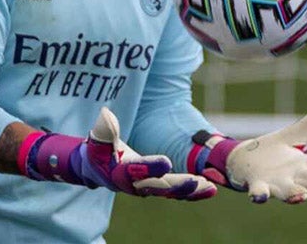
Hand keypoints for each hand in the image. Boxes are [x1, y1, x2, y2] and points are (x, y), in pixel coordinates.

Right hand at [20, 106, 216, 200]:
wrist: (98, 167)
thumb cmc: (98, 152)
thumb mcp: (96, 141)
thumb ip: (103, 130)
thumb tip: (106, 114)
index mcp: (119, 174)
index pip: (136, 171)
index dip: (150, 168)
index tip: (165, 162)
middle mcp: (136, 185)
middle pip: (159, 187)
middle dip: (177, 186)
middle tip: (194, 181)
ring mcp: (149, 187)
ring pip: (171, 192)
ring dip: (190, 191)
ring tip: (209, 186)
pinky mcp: (159, 186)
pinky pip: (177, 192)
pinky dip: (193, 191)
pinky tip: (210, 187)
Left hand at [191, 99, 306, 203]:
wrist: (242, 163)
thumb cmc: (273, 154)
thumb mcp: (294, 136)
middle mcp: (297, 179)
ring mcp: (277, 185)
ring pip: (290, 192)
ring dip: (296, 194)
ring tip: (301, 193)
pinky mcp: (257, 185)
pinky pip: (259, 192)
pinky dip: (260, 195)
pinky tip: (259, 196)